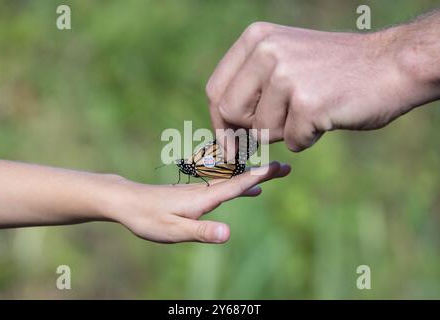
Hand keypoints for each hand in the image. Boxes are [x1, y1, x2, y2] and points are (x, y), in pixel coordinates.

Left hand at [104, 161, 289, 243]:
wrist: (126, 201)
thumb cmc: (147, 218)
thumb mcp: (173, 230)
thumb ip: (200, 232)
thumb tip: (228, 234)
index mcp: (203, 198)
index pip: (237, 185)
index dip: (260, 177)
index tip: (280, 166)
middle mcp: (204, 190)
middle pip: (239, 178)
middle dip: (263, 172)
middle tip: (285, 167)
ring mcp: (200, 190)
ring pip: (232, 180)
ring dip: (253, 178)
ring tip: (271, 175)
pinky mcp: (194, 193)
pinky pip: (223, 186)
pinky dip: (238, 185)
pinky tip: (245, 191)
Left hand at [207, 21, 439, 151]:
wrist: (391, 66)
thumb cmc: (334, 71)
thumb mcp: (285, 61)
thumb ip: (252, 85)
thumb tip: (225, 130)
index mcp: (256, 39)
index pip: (216, 90)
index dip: (220, 122)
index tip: (230, 143)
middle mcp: (266, 51)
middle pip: (229, 113)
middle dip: (249, 131)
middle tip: (279, 127)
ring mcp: (286, 75)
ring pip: (261, 131)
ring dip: (285, 132)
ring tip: (312, 110)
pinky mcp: (307, 102)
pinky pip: (292, 141)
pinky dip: (307, 138)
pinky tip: (327, 116)